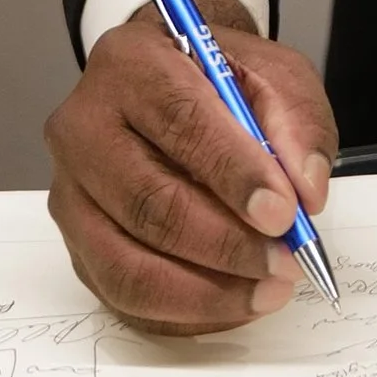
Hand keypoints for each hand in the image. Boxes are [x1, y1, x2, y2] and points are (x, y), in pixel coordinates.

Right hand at [45, 0, 337, 334]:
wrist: (171, 85)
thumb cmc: (221, 80)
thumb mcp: (274, 74)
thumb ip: (297, 124)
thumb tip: (306, 194)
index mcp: (131, 63)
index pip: (179, 121)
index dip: (234, 173)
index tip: (284, 214)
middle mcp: (83, 127)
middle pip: (148, 203)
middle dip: (226, 244)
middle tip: (285, 263)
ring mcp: (70, 192)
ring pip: (127, 264)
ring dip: (207, 292)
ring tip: (268, 291)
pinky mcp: (74, 243)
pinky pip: (122, 296)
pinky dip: (185, 313)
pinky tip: (235, 302)